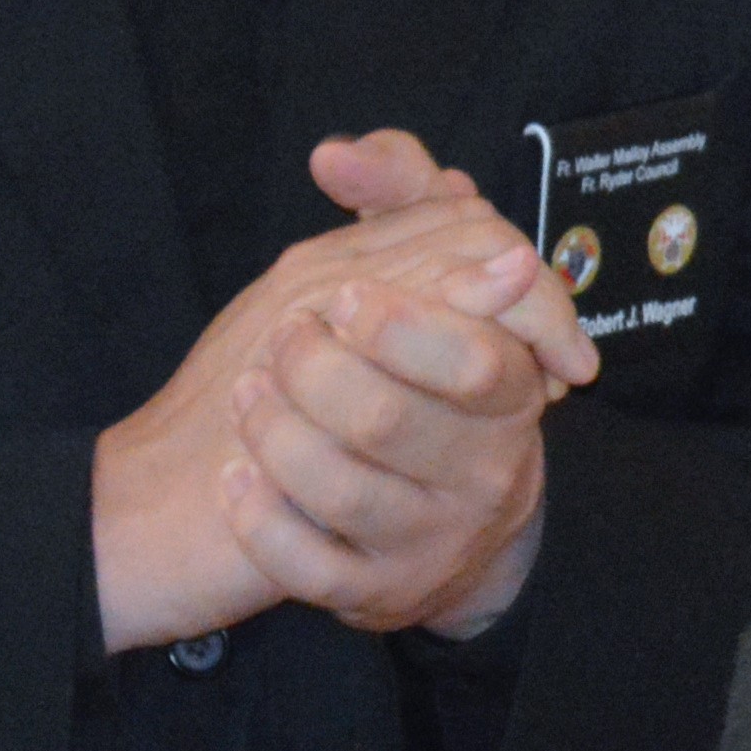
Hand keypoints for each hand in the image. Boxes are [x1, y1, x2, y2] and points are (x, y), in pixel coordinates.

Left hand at [90, 133, 594, 652]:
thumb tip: (339, 156)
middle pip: (389, 420)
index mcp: (513, 397)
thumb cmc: (425, 379)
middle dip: (311, 373)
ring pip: (339, 491)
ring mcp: (430, 539)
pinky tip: (237, 477)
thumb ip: (404, 201)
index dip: (399, 327)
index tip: (338, 300)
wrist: (433, 520)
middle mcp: (486, 474)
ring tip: (245, 396)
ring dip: (273, 434)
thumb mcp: (431, 281)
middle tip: (278, 343)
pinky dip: (260, 517)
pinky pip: (308, 566)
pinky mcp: (378, 594)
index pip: (477, 361)